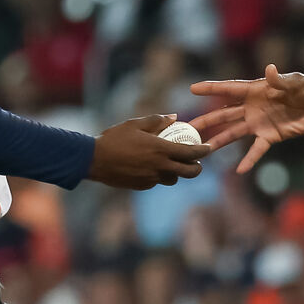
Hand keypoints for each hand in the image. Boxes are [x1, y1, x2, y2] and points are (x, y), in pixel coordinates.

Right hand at [88, 114, 212, 189]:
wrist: (94, 160)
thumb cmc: (114, 138)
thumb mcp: (136, 124)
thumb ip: (157, 120)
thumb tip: (174, 117)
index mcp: (161, 149)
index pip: (191, 153)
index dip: (204, 151)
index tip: (209, 148)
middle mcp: (160, 166)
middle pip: (190, 172)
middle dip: (197, 167)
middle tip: (197, 162)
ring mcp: (152, 179)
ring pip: (173, 178)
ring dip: (177, 172)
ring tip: (172, 163)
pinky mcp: (143, 186)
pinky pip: (157, 181)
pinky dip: (159, 175)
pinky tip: (151, 166)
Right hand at [188, 66, 303, 172]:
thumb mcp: (294, 82)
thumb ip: (280, 80)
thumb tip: (270, 70)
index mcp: (255, 90)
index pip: (229, 89)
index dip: (211, 88)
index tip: (193, 89)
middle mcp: (252, 107)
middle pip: (224, 113)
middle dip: (206, 120)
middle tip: (188, 127)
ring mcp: (259, 123)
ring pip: (233, 132)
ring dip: (219, 140)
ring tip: (203, 149)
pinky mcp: (270, 136)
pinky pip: (257, 150)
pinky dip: (249, 160)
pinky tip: (240, 170)